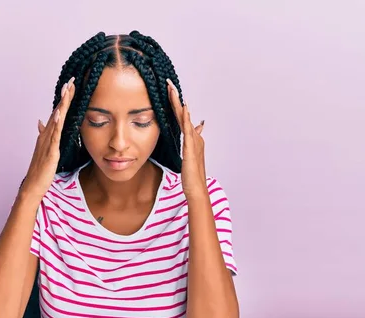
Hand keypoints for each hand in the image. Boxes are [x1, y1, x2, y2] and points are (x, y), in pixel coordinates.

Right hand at [19, 77, 75, 199]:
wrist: (34, 184)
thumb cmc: (40, 169)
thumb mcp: (44, 149)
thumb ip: (44, 134)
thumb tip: (40, 122)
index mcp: (47, 134)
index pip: (57, 113)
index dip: (64, 100)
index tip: (71, 86)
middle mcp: (46, 135)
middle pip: (57, 112)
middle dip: (64, 97)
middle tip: (71, 81)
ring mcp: (47, 142)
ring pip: (56, 120)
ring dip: (61, 105)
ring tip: (66, 91)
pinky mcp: (50, 151)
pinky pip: (54, 135)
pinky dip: (56, 123)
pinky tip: (59, 113)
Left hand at [166, 79, 207, 199]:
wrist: (196, 188)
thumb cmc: (191, 175)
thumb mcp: (189, 156)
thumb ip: (191, 142)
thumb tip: (196, 130)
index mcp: (191, 138)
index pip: (181, 117)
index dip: (174, 104)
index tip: (168, 91)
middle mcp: (193, 136)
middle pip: (182, 113)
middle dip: (175, 97)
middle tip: (168, 82)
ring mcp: (193, 140)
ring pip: (184, 117)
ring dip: (178, 102)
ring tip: (172, 89)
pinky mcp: (191, 146)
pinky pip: (188, 128)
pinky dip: (186, 117)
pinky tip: (183, 107)